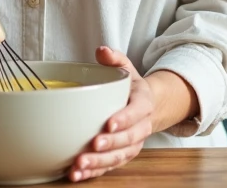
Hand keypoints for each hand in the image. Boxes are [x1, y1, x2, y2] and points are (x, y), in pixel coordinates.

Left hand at [69, 47, 154, 182]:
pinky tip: (78, 174)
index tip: (109, 124)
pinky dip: (95, 172)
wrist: (148, 108)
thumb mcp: (128, 69)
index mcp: (143, 104)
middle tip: (92, 146)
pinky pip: (110, 166)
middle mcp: (141, 127)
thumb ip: (116, 59)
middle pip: (128, 140)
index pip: (137, 112)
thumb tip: (102, 50)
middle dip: (110, 144)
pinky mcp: (122, 156)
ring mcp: (133, 144)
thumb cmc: (133, 88)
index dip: (124, 119)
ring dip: (100, 163)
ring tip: (80, 165)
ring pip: (119, 157)